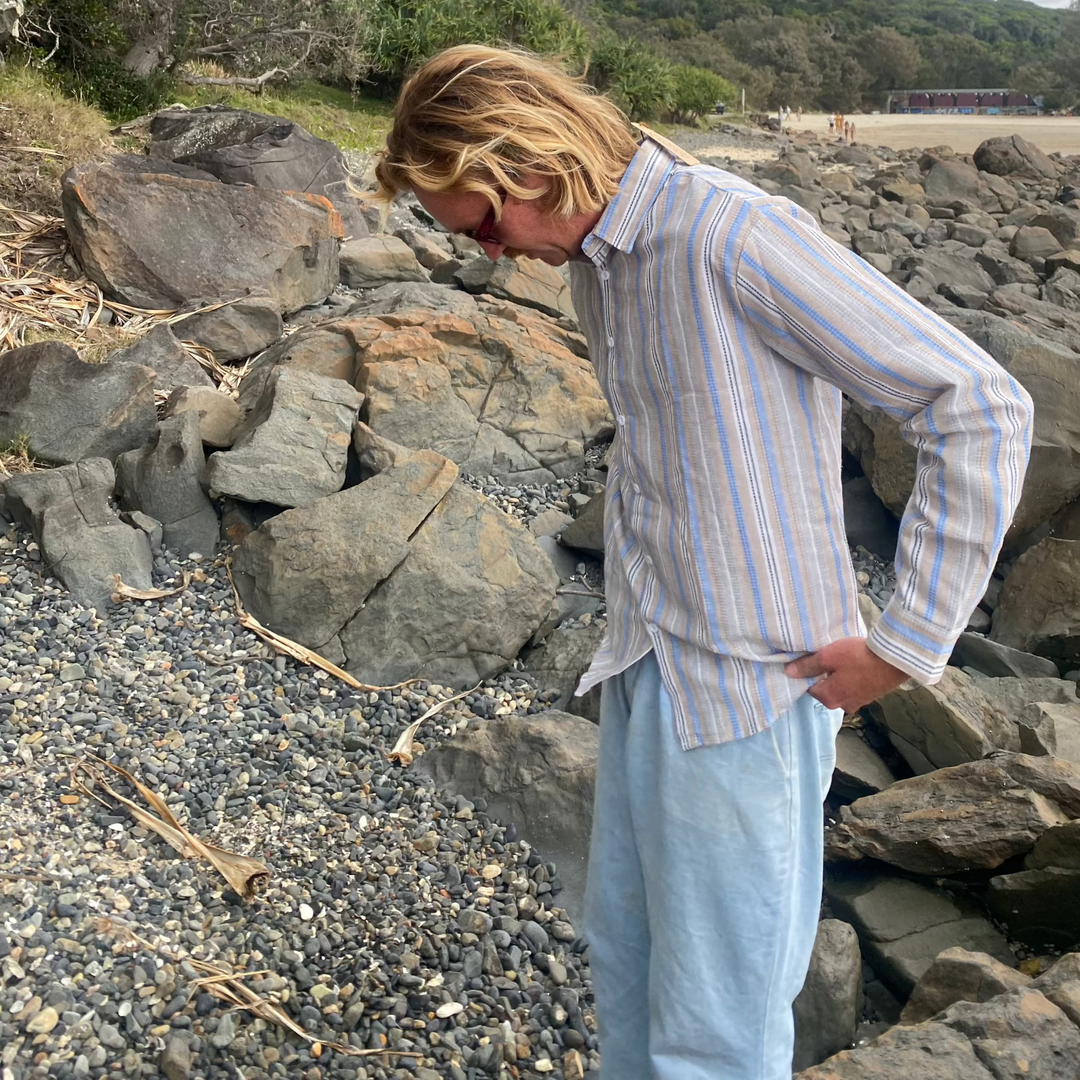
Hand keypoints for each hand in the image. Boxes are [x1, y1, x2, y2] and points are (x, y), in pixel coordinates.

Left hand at [783, 637, 907, 712]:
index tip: (813, 658)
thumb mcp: (828, 657)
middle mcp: (842, 705)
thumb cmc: (858, 657)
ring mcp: (859, 702)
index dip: (808, 672)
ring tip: (844, 659)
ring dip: (839, 676)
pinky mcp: (872, 695)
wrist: (895, 660)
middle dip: (824, 674)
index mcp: (828, 699)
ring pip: (840, 687)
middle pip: (824, 688)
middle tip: (829, 656)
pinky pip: (854, 686)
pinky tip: (857, 664)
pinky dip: (853, 677)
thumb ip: (807, 665)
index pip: (808, 686)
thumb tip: (788, 672)